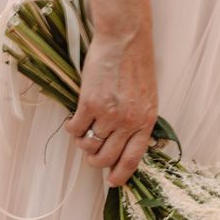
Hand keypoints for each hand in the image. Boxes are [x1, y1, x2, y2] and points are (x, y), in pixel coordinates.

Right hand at [64, 15, 157, 186]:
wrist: (125, 38)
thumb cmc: (136, 62)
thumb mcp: (147, 94)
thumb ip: (138, 118)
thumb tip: (124, 141)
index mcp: (146, 120)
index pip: (133, 159)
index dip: (120, 174)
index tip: (111, 181)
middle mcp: (128, 121)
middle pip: (106, 157)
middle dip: (95, 160)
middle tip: (91, 151)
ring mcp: (109, 113)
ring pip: (89, 145)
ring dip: (83, 142)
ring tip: (83, 130)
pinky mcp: (90, 103)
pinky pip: (75, 129)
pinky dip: (71, 128)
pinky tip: (73, 119)